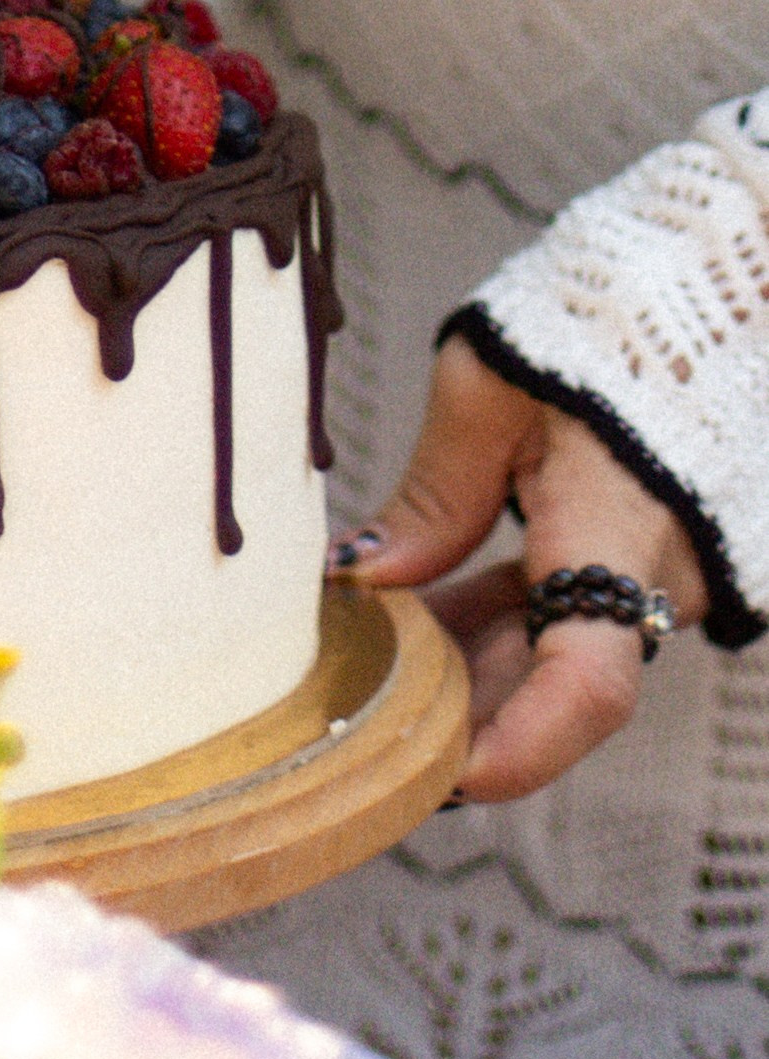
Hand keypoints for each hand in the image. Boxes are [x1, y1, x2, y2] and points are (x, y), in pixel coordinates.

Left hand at [337, 335, 705, 800]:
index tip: (438, 780)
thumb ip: (431, 498)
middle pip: (549, 688)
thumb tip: (367, 584)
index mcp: (620, 533)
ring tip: (362, 648)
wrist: (712, 278)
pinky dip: (496, 624)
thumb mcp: (484, 390)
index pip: (585, 690)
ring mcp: (662, 572)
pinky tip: (412, 613)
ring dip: (463, 665)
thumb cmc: (593, 319)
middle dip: (452, 713)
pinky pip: (569, 615)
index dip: (516, 753)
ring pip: (553, 655)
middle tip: (347, 718)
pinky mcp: (647, 556)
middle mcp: (658, 575)